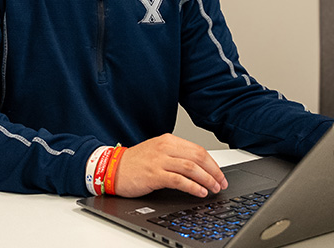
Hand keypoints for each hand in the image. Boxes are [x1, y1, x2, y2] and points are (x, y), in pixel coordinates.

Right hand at [113, 134, 227, 197]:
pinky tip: (199, 192)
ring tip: (213, 188)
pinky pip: (179, 180)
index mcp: (168, 140)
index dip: (212, 163)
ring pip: (191, 168)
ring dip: (206, 179)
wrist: (112, 168)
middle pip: (198, 157)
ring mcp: (159, 160)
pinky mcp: (154, 174)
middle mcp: (165, 148)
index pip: (198, 150)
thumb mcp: (158, 152)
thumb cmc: (135, 162)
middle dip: (213, 171)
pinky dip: (192, 186)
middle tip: (221, 183)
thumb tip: (199, 168)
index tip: (220, 174)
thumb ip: (176, 156)